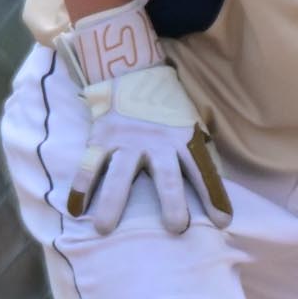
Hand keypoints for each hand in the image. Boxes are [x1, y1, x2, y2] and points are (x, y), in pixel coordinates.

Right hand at [53, 5, 231, 234]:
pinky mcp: (102, 137)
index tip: (222, 221)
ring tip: (103, 228)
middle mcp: (157, 142)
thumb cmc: (167, 110)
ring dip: (112, 202)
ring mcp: (127, 140)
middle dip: (173, 202)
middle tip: (176, 227)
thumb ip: (197, 155)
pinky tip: (75, 209)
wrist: (133, 70)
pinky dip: (80, 186)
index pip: (203, 170)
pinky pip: (89, 163)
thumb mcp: (189, 126)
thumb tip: (215, 190)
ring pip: (120, 173)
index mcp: (183, 139)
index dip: (213, 196)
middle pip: (167, 175)